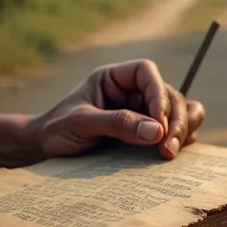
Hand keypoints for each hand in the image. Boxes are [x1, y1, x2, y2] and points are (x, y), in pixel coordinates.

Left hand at [30, 59, 204, 160]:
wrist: (43, 151)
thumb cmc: (56, 130)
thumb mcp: (81, 124)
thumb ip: (117, 124)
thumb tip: (156, 131)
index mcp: (114, 78)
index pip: (147, 72)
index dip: (158, 93)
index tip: (158, 122)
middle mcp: (132, 92)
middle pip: (169, 94)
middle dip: (174, 120)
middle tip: (167, 149)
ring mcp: (142, 113)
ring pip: (179, 111)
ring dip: (182, 129)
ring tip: (170, 154)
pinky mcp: (146, 135)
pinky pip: (173, 132)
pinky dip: (181, 140)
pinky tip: (175, 155)